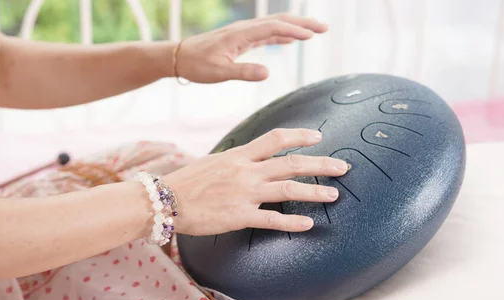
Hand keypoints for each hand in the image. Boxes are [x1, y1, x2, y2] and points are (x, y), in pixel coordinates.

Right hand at [161, 128, 349, 235]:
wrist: (165, 200)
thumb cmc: (187, 181)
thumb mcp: (215, 161)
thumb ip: (237, 160)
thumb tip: (252, 158)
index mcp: (240, 155)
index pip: (275, 138)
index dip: (300, 136)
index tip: (318, 137)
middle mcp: (246, 171)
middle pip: (291, 163)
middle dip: (321, 164)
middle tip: (343, 167)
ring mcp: (245, 193)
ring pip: (288, 189)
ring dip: (314, 192)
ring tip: (334, 195)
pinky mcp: (239, 215)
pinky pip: (272, 219)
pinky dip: (292, 222)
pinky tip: (308, 224)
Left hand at [175, 13, 327, 82]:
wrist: (179, 57)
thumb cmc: (197, 65)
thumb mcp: (220, 72)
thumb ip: (244, 72)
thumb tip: (267, 72)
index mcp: (241, 35)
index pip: (274, 28)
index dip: (295, 30)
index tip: (313, 35)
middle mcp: (245, 29)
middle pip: (279, 21)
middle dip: (302, 23)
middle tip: (324, 28)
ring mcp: (243, 33)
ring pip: (274, 25)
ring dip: (295, 26)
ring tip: (314, 31)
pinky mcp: (241, 39)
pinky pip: (266, 33)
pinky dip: (281, 34)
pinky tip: (290, 39)